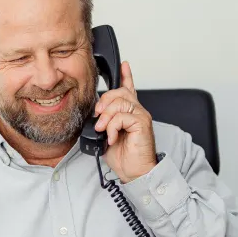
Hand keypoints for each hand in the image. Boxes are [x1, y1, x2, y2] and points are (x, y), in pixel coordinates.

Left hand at [94, 62, 157, 182]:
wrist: (134, 172)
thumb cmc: (123, 157)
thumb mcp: (107, 135)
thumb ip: (104, 122)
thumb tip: (95, 116)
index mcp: (129, 113)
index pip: (129, 89)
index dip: (126, 75)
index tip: (124, 64)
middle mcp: (137, 111)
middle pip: (119, 92)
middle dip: (104, 102)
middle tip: (98, 117)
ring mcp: (141, 116)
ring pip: (120, 102)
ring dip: (106, 116)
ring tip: (103, 130)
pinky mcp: (142, 124)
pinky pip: (122, 116)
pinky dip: (112, 127)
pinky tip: (112, 137)